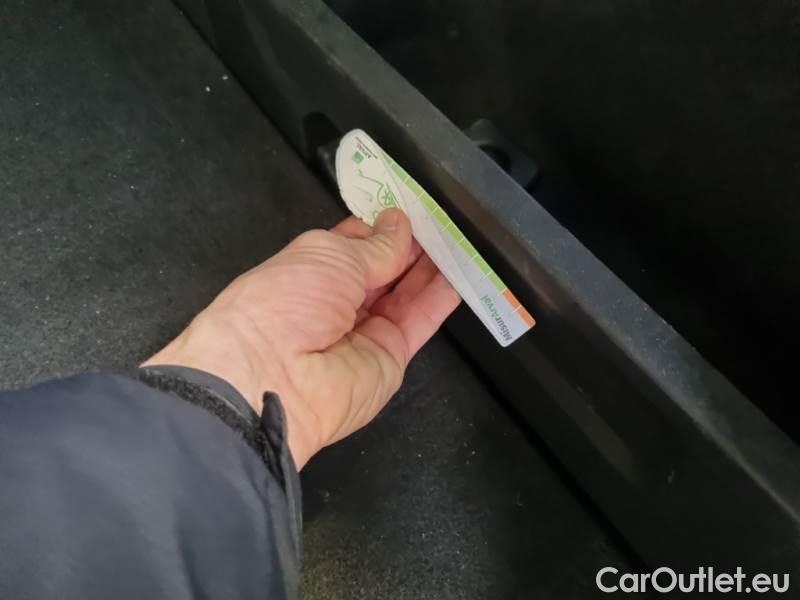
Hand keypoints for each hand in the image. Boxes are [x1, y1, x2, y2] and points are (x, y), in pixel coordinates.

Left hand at [143, 209, 459, 467]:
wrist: (275, 378)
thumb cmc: (286, 302)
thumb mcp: (330, 255)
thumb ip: (376, 244)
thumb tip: (399, 224)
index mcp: (312, 270)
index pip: (357, 241)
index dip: (385, 224)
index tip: (415, 206)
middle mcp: (337, 300)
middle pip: (385, 268)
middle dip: (413, 244)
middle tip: (445, 220)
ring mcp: (365, 331)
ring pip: (406, 293)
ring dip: (432, 267)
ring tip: (461, 240)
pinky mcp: (390, 357)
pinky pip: (421, 322)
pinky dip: (442, 298)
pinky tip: (464, 273)